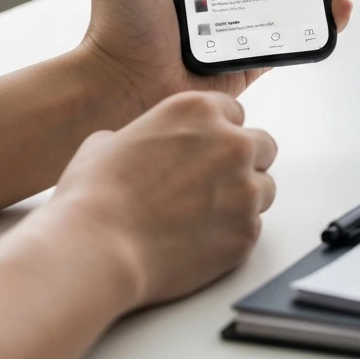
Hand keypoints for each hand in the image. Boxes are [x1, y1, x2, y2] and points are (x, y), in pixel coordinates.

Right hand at [50, 92, 275, 307]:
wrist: (96, 247)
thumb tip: (134, 146)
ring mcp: (245, 189)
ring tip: (204, 216)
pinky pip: (253, 227)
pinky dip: (233, 233)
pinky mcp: (247, 231)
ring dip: (243, 199)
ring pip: (264, 188)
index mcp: (200, 111)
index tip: (205, 151)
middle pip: (261, 147)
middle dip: (242, 163)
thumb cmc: (95, 196)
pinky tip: (200, 240)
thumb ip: (142, 135)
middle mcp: (232, 143)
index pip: (233, 113)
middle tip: (212, 184)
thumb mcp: (107, 142)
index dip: (218, 134)